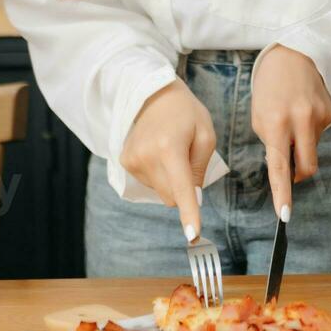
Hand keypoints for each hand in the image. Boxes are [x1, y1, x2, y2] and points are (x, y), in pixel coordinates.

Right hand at [120, 80, 216, 238]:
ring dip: (170, 178)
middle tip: (186, 157)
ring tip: (170, 149)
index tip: (192, 236)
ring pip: (161, 192)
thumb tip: (192, 199)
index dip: (189, 213)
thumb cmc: (186, 113)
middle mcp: (146, 157)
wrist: (153, 94)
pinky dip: (158, 174)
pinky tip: (158, 152)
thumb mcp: (206, 135)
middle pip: (172, 196)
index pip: (181, 188)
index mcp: (169, 148)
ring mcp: (132, 161)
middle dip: (184, 187)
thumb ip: (200, 168)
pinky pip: (150, 183)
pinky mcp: (124, 162)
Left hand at [251, 44, 330, 220]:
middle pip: (306, 167)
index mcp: (275, 123)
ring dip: (302, 144)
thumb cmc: (269, 86)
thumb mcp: (259, 115)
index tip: (284, 215)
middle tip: (289, 166)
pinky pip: (320, 133)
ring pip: (313, 149)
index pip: (279, 167)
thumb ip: (270, 141)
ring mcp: (319, 117)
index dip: (282, 193)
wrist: (293, 53)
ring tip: (292, 118)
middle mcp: (300, 122)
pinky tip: (303, 109)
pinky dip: (310, 129)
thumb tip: (285, 164)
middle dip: (298, 174)